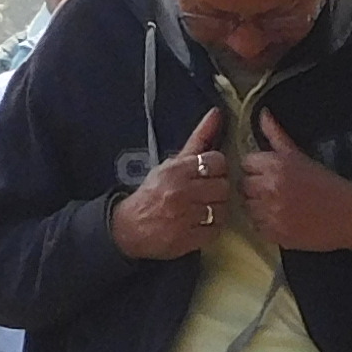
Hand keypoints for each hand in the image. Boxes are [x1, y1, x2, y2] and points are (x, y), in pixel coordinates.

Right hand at [111, 138, 229, 261]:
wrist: (129, 227)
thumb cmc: (154, 191)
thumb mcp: (172, 163)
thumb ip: (198, 139)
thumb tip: (217, 113)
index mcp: (176, 170)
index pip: (216, 161)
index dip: (217, 168)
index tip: (209, 174)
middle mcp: (181, 192)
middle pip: (223, 185)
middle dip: (218, 189)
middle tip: (207, 192)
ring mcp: (185, 217)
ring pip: (222, 208)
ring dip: (217, 208)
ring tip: (205, 208)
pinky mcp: (188, 239)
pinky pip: (216, 229)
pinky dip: (212, 227)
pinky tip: (201, 223)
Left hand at [239, 111, 351, 253]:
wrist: (351, 216)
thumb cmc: (329, 184)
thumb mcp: (302, 156)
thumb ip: (277, 136)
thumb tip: (262, 114)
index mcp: (277, 165)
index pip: (245, 163)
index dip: (256, 168)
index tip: (267, 173)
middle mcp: (270, 187)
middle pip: (243, 185)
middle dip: (254, 187)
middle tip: (272, 190)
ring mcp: (271, 213)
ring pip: (247, 207)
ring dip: (257, 207)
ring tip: (277, 205)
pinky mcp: (275, 234)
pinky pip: (256, 227)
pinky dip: (265, 224)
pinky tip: (281, 219)